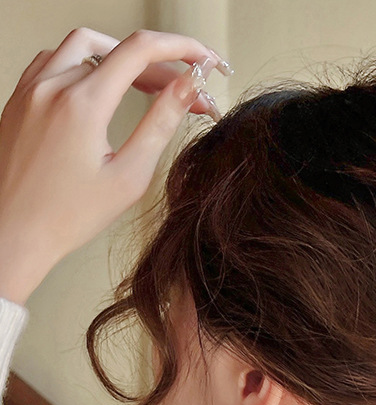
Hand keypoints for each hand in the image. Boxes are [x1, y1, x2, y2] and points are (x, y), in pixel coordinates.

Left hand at [0, 27, 231, 305]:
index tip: (203, 57)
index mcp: (82, 103)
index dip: (179, 48)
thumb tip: (186, 90)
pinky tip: (102, 89)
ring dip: (120, 58)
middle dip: (157, 64)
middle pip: (116, 48)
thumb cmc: (68, 215)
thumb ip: (160, 125)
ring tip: (146, 85)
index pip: (140, 51)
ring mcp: (30, 89)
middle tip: (184, 90)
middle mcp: (52, 86)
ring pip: (83, 47)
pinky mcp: (19, 99)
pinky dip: (87, 65)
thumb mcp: (129, 176)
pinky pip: (54, 61)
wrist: (14, 232)